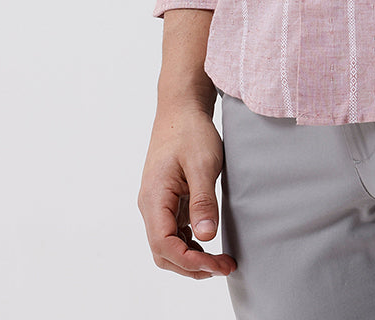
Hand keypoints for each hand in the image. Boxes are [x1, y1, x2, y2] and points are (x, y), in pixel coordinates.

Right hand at [138, 102, 236, 279]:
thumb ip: (203, 202)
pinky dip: (189, 243)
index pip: (164, 244)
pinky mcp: (166, 200)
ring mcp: (157, 204)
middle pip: (163, 252)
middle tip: (224, 266)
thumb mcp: (202, 164)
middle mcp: (150, 205)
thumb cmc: (190, 131)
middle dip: (192, 266)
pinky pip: (173, 231)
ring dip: (191, 258)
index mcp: (154, 197)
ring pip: (167, 245)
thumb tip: (206, 237)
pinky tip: (209, 243)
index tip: (216, 264)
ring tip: (220, 260)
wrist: (180, 108)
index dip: (189, 261)